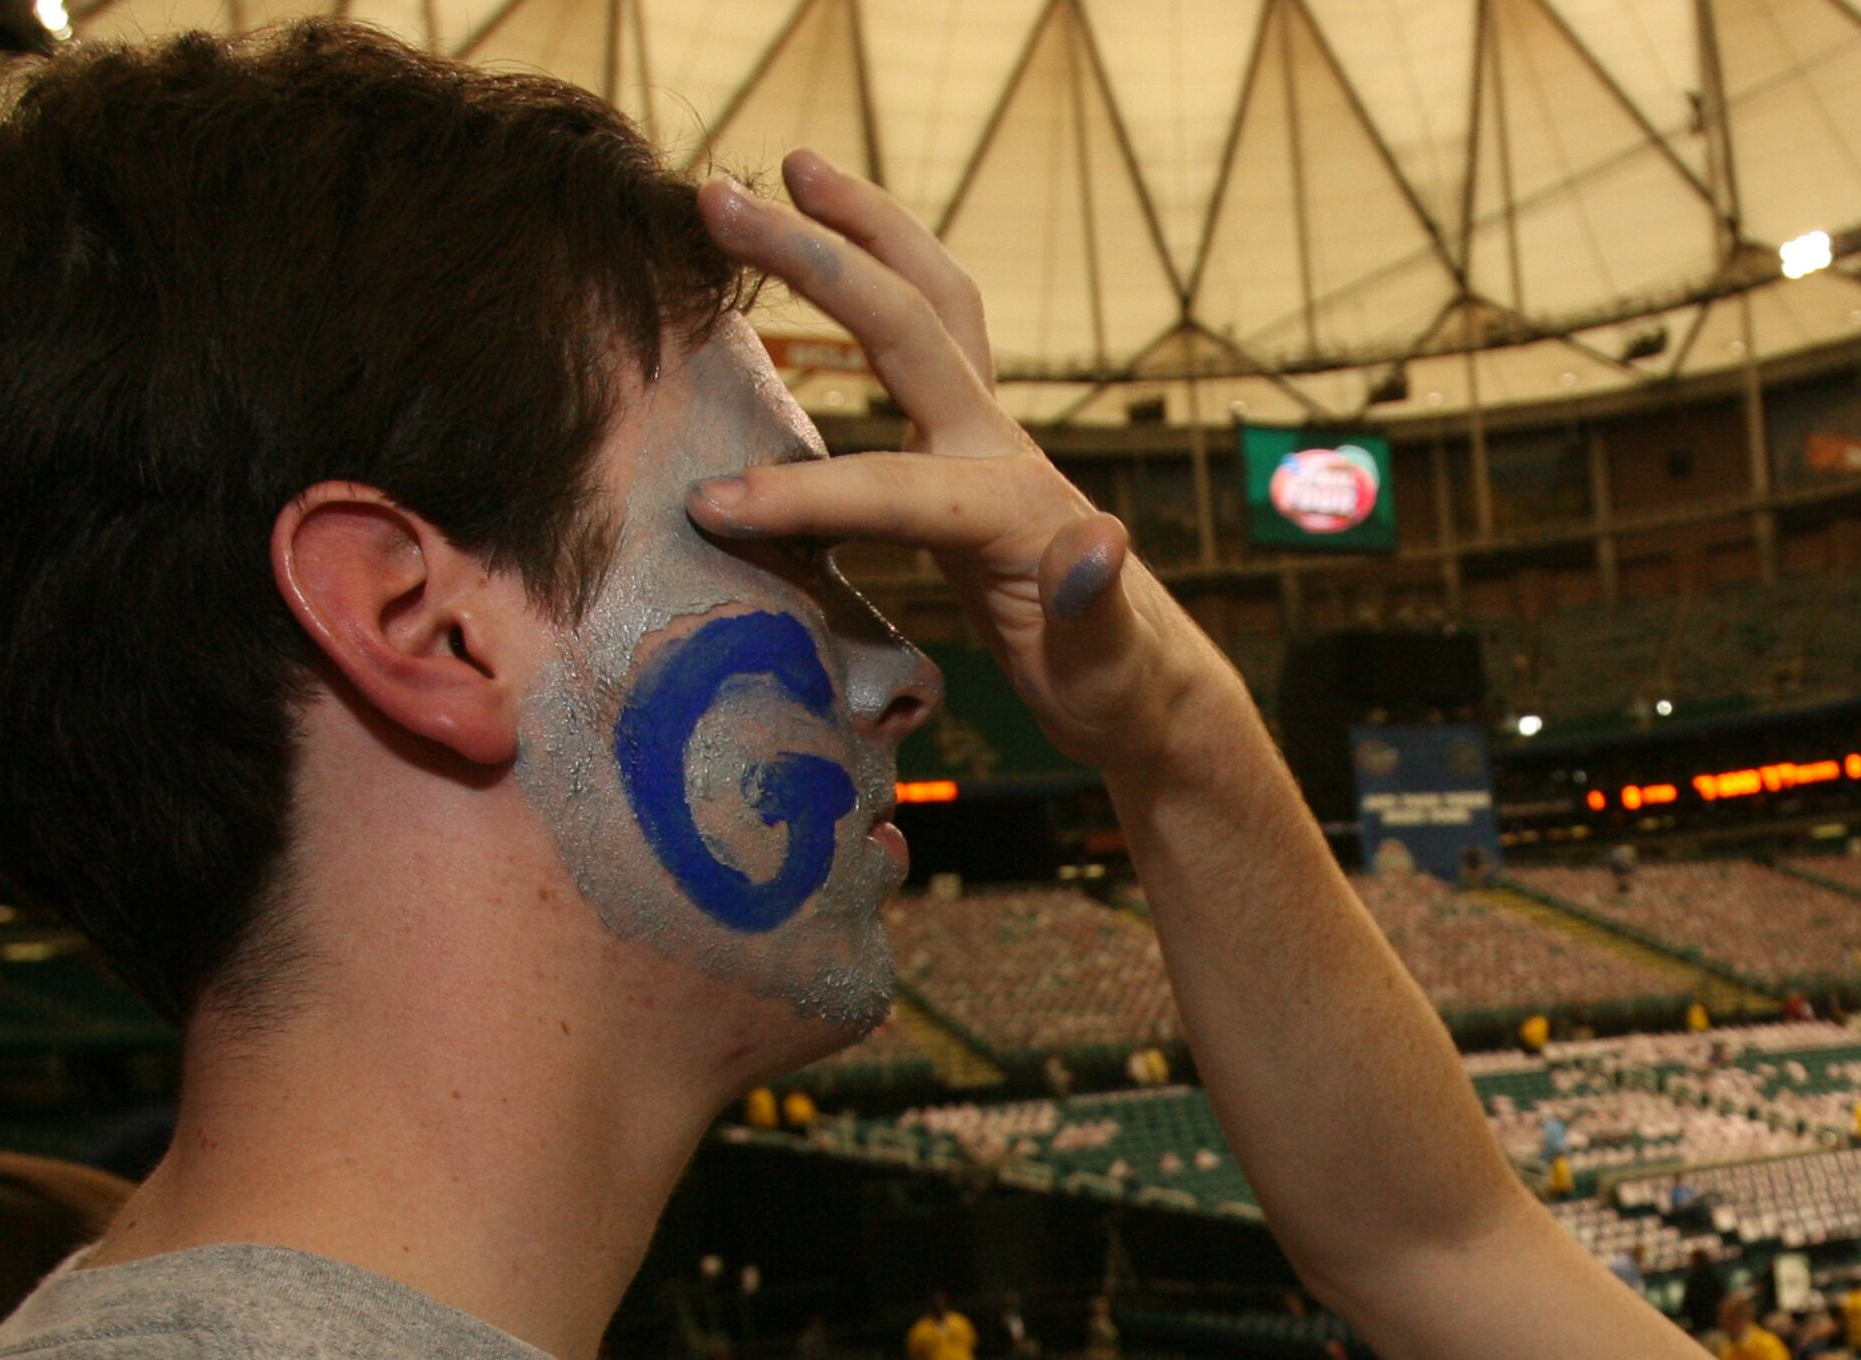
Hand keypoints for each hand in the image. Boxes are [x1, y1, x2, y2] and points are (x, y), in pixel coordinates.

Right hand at [689, 156, 1234, 777]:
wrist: (1150, 687)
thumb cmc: (1120, 689)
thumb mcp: (1107, 667)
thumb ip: (1094, 610)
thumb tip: (1095, 541)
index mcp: (1013, 504)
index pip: (891, 485)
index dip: (801, 497)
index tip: (710, 510)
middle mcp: (999, 448)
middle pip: (910, 320)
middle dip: (817, 257)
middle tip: (721, 193)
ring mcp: (985, 439)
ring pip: (927, 304)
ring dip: (863, 230)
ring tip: (794, 169)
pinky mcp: (967, 451)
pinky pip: (915, 344)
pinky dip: (869, 286)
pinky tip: (820, 261)